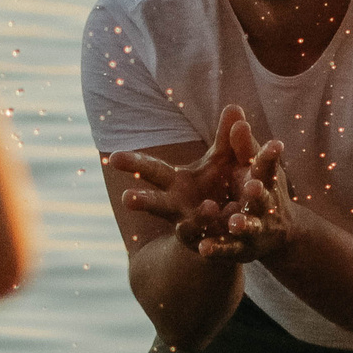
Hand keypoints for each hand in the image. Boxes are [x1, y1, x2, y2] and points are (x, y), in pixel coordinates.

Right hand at [110, 105, 282, 262]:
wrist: (241, 226)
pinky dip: (209, 242)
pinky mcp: (211, 245)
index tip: (112, 158)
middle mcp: (178, 206)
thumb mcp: (227, 160)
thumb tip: (235, 107)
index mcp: (177, 182)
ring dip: (189, 221)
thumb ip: (228, 139)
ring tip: (204, 209)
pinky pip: (209, 245)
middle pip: (156, 203)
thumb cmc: (224, 186)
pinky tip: (211, 240)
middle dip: (142, 201)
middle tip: (126, 199)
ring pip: (186, 227)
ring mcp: (193, 228)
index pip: (151, 170)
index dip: (133, 164)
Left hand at [215, 133, 294, 262]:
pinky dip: (216, 249)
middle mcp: (264, 206)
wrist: (275, 233)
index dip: (271, 156)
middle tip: (254, 186)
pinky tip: (203, 249)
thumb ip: (241, 144)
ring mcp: (253, 229)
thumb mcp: (251, 165)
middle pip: (262, 198)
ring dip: (242, 224)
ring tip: (234, 222)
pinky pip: (226, 249)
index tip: (276, 144)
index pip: (269, 166)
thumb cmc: (259, 188)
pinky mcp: (239, 248)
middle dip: (259, 193)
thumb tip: (233, 109)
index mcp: (266, 182)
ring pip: (248, 227)